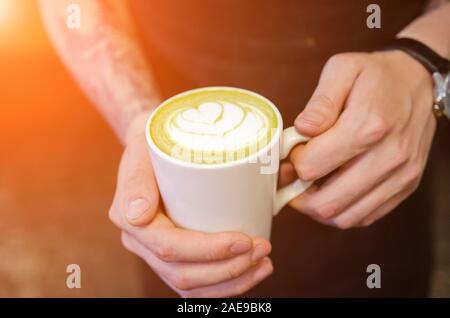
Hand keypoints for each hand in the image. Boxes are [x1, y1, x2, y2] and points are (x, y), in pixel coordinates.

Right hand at [109, 113, 272, 296]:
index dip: (209, 251)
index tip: (245, 240)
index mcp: (129, 218)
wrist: (154, 147)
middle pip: (183, 273)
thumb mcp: (142, 147)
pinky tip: (251, 272)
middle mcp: (139, 242)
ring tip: (263, 262)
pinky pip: (195, 284)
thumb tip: (138, 215)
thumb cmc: (154, 144)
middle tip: (262, 249)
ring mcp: (154, 253)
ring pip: (190, 285)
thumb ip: (137, 178)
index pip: (169, 247)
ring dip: (231, 281)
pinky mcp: (172, 256)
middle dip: (228, 268)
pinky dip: (225, 284)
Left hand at [280, 51, 435, 228]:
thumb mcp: (343, 69)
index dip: (294, 162)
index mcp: (367, 125)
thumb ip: (320, 102)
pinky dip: (342, 211)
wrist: (421, 82)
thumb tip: (301, 131)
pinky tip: (334, 190)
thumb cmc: (377, 76)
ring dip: (318, 208)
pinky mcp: (406, 187)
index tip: (295, 151)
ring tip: (311, 186)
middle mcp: (388, 156)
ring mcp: (400, 175)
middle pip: (326, 202)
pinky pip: (364, 217)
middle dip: (298, 195)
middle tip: (294, 178)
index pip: (312, 166)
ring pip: (344, 217)